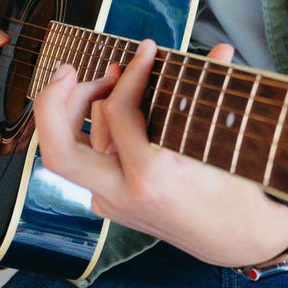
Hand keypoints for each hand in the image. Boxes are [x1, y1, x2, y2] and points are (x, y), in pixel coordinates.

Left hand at [33, 41, 287, 265]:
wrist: (233, 239)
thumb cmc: (234, 189)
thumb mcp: (224, 138)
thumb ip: (215, 88)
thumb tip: (221, 48)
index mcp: (151, 176)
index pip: (118, 111)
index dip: (131, 73)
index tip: (147, 50)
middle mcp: (121, 194)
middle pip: (58, 151)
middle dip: (53, 103)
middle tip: (69, 70)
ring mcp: (110, 202)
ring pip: (67, 154)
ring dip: (75, 110)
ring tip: (105, 80)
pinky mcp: (109, 203)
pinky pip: (87, 161)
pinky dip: (90, 129)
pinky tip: (111, 105)